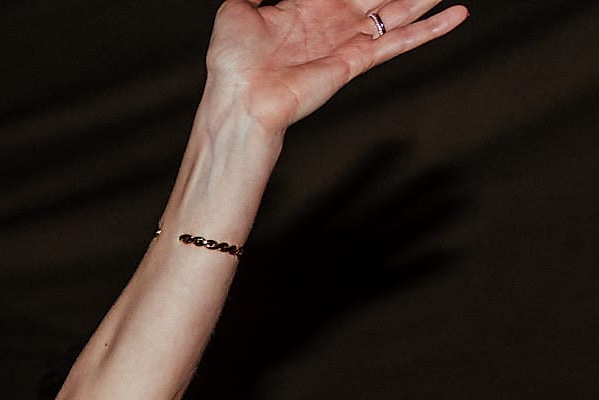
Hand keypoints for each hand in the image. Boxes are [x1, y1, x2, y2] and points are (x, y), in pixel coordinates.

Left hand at [204, 0, 467, 136]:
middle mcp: (331, 23)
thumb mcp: (235, 10)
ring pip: (397, 10)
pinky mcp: (356, 61)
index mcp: (305, 8)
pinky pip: (399, 40)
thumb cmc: (231, 63)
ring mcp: (346, 42)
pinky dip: (430, 29)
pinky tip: (457, 14)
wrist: (237, 101)